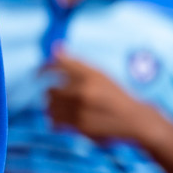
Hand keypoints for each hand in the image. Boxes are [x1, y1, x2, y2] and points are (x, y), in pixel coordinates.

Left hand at [45, 48, 162, 145]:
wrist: (136, 120)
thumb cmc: (115, 95)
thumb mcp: (100, 74)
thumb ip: (76, 63)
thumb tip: (55, 47)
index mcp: (90, 73)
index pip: (56, 66)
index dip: (43, 70)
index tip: (36, 74)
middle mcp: (85, 89)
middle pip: (50, 89)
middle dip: (51, 93)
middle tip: (57, 97)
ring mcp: (82, 108)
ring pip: (51, 106)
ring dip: (52, 108)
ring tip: (62, 109)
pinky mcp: (81, 126)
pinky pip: (56, 121)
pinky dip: (55, 121)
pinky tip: (61, 121)